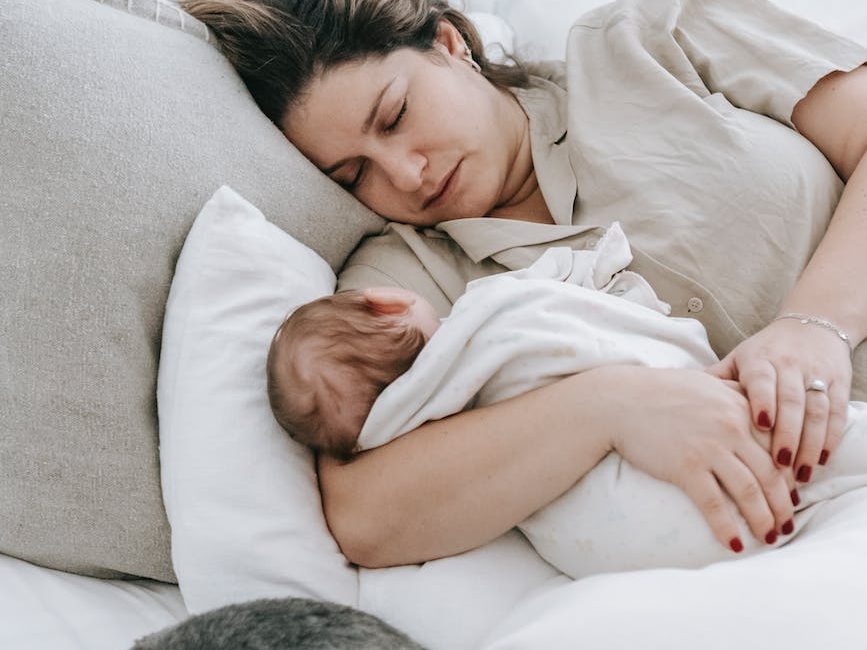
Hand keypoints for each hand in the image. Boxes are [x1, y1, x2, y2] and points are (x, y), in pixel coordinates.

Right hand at [605, 366, 793, 550]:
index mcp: (740, 407)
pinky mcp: (685, 467)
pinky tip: (734, 544)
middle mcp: (731, 427)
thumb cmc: (659, 391)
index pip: (778, 447)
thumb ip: (735, 395)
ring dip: (763, 520)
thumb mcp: (707, 383)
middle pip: (771, 474)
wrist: (620, 400)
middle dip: (783, 505)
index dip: (789, 476)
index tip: (792, 496)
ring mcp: (709, 448)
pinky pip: (714, 504)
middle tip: (787, 526)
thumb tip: (757, 412)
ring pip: (749, 492)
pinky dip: (726, 527)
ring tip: (769, 538)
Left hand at [707, 319, 852, 482]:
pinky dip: (832, 438)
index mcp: (760, 360)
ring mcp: (817, 375)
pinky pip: (837, 414)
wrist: (811, 327)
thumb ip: (716, 379)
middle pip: (792, 401)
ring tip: (800, 474)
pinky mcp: (839, 384)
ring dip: (810, 444)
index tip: (759, 425)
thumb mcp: (737, 359)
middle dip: (788, 434)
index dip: (763, 401)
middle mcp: (790, 366)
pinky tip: (822, 460)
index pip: (762, 380)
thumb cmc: (764, 351)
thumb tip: (678, 395)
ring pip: (817, 411)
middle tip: (779, 465)